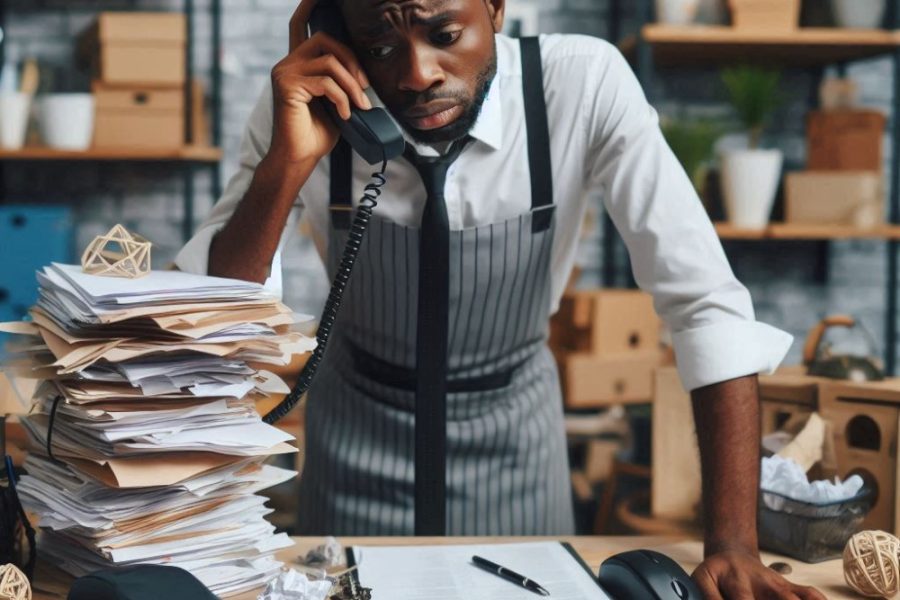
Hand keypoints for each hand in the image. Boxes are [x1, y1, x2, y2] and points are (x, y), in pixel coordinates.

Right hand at [268, 0, 372, 163]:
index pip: (301, 24)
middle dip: (352, 61)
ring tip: (359, 106)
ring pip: (330, 62)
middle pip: (326, 40)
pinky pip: (326, 82)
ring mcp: (284, 72)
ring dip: (352, 85)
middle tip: (364, 87)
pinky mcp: (286, 85)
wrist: (300, 158)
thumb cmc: (317, 133)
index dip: (309, 5)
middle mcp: (287, 63)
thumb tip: (364, 72)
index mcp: (299, 64)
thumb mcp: (336, 102)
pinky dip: (342, 99)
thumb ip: (342, 81)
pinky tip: (345, 114)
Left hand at [692, 547, 826, 598]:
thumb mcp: (702, 579)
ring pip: (797, 597)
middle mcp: (762, 583)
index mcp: (737, 581)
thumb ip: (709, 596)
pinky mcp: (790, 587)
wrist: (731, 555)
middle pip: (781, 598)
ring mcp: (778, 585)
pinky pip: (810, 594)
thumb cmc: (715, 574)